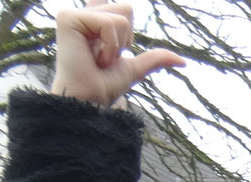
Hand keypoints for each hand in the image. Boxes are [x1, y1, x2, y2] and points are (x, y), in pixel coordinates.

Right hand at [51, 3, 183, 106]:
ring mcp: (73, 16)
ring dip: (117, 46)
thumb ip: (154, 58)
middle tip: (106, 58)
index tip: (109, 11)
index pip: (113, 3)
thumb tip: (183, 61)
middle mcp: (83, 16)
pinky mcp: (67, 18)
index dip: (113, 7)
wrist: (90, 102)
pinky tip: (95, 58)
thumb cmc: (104, 86)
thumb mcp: (135, 69)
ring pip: (121, 17)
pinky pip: (110, 23)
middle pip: (127, 8)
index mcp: (94, 22)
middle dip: (126, 39)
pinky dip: (111, 46)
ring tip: (99, 59)